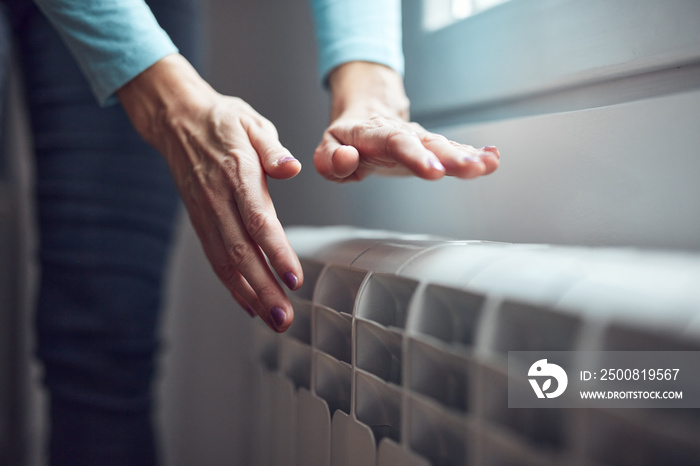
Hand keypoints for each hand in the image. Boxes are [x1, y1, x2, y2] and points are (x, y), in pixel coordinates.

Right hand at [117, 54, 301, 331]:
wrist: (177, 119)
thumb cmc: (221, 120)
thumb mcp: (252, 121)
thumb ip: (272, 148)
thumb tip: (290, 167)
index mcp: (236, 172)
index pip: (258, 220)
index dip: (276, 251)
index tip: (293, 278)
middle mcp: (217, 198)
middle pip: (241, 251)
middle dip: (264, 288)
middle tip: (285, 316)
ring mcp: (205, 212)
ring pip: (226, 261)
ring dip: (250, 294)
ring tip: (272, 320)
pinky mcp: (200, 221)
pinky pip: (215, 258)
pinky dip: (232, 284)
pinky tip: (249, 303)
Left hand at [313, 62, 499, 181]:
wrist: (365, 114)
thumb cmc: (346, 138)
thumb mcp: (326, 149)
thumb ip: (330, 159)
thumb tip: (348, 158)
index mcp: (374, 135)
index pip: (395, 144)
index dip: (416, 157)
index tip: (434, 172)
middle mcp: (401, 134)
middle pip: (427, 143)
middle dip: (450, 157)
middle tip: (470, 169)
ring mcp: (419, 140)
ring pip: (443, 146)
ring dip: (467, 156)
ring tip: (488, 164)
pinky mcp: (431, 148)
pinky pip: (453, 149)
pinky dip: (474, 154)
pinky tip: (492, 159)